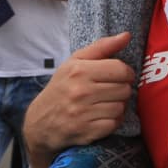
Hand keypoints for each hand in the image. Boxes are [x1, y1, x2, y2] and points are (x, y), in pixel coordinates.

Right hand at [23, 32, 135, 167]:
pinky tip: (102, 116)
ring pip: (121, 107)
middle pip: (124, 89)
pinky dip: (112, 121)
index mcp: (79, 71)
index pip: (121, 69)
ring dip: (117, 106)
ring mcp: (83, 113)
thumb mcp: (75, 62)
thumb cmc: (62, 87)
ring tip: (105, 103)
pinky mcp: (86, 132)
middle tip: (110, 90)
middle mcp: (81, 92)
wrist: (40, 122)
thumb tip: (127, 35)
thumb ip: (102, 47)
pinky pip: (114, 124)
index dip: (126, 72)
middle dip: (121, 89)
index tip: (120, 75)